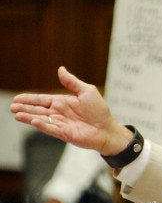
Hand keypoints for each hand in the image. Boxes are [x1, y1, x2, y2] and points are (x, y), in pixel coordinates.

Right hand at [11, 66, 132, 155]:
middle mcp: (59, 113)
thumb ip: (72, 82)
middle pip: (38, 110)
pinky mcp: (64, 133)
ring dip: (29, 117)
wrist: (108, 129)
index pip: (42, 100)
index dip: (30, 99)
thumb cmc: (99, 111)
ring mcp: (61, 124)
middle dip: (25, 108)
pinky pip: (51, 129)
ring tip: (16, 114)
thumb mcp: (86, 91)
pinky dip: (42, 125)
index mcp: (62, 103)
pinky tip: (33, 121)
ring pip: (41, 119)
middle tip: (12, 107)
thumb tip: (60, 69)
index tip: (17, 98)